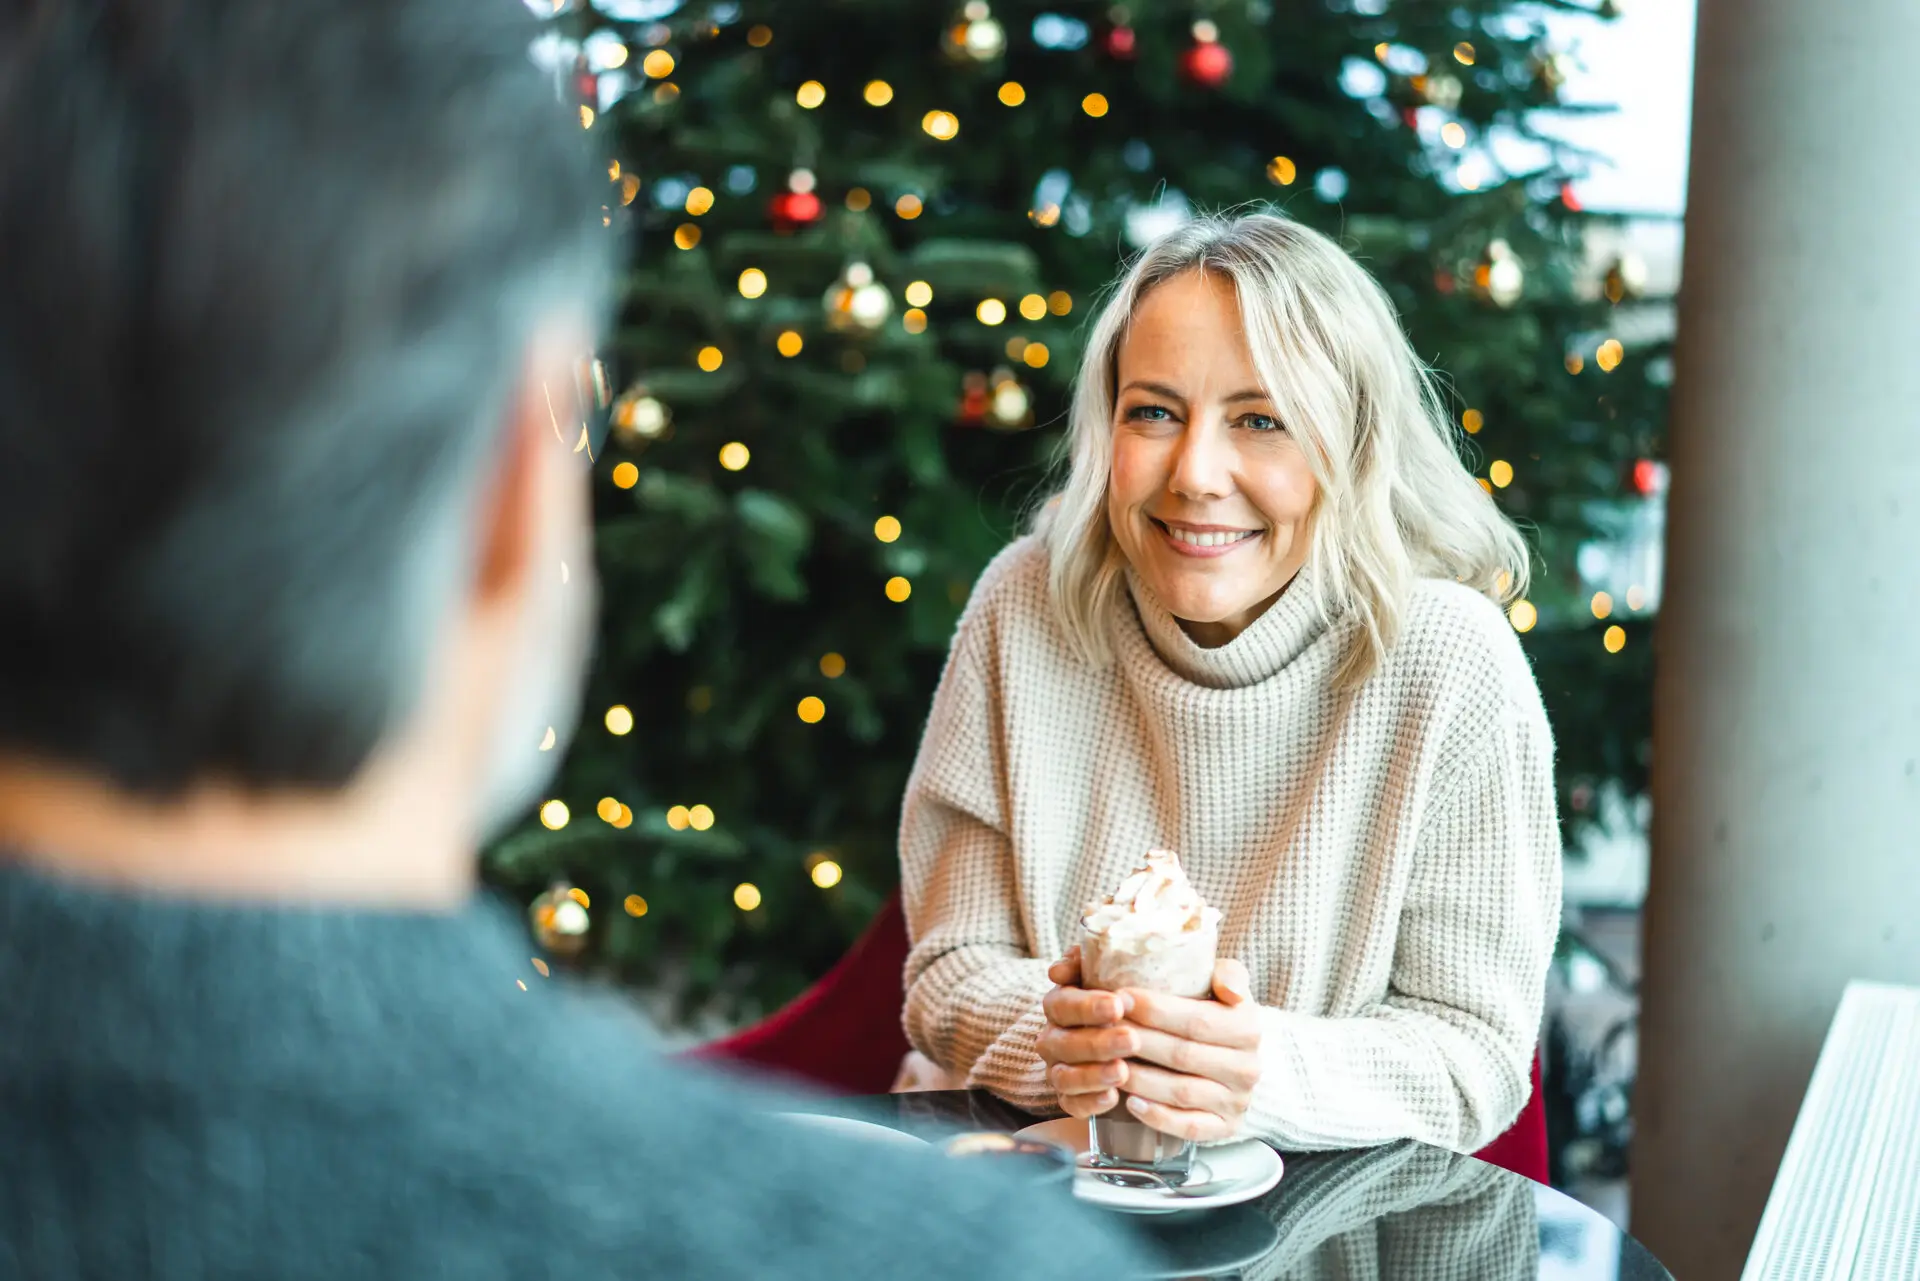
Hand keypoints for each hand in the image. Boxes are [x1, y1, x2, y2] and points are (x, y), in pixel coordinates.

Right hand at [1037, 947, 1137, 1118]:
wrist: (1113, 1035)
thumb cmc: (1115, 999)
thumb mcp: (1104, 974)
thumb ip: (1087, 960)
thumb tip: (1062, 966)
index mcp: (1060, 1004)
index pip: (1062, 1004)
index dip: (1087, 1006)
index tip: (1117, 1004)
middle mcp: (1053, 1038)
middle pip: (1064, 1042)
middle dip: (1098, 1042)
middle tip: (1131, 1039)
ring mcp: (1058, 1070)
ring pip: (1065, 1076)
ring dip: (1093, 1075)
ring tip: (1122, 1071)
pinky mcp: (1068, 1098)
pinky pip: (1071, 1105)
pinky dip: (1090, 1102)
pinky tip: (1112, 1097)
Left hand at [1118, 959, 1261, 1142]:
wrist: (1236, 1059)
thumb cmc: (1216, 1014)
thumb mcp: (1225, 985)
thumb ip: (1228, 975)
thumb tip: (1229, 988)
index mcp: (1248, 1028)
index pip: (1197, 1020)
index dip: (1155, 1010)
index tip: (1120, 998)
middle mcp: (1247, 1068)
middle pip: (1183, 1055)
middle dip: (1139, 1041)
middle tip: (1103, 1029)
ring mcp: (1236, 1101)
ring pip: (1181, 1092)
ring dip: (1140, 1079)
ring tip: (1108, 1063)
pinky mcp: (1224, 1127)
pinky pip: (1188, 1126)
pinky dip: (1158, 1116)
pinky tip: (1130, 1102)